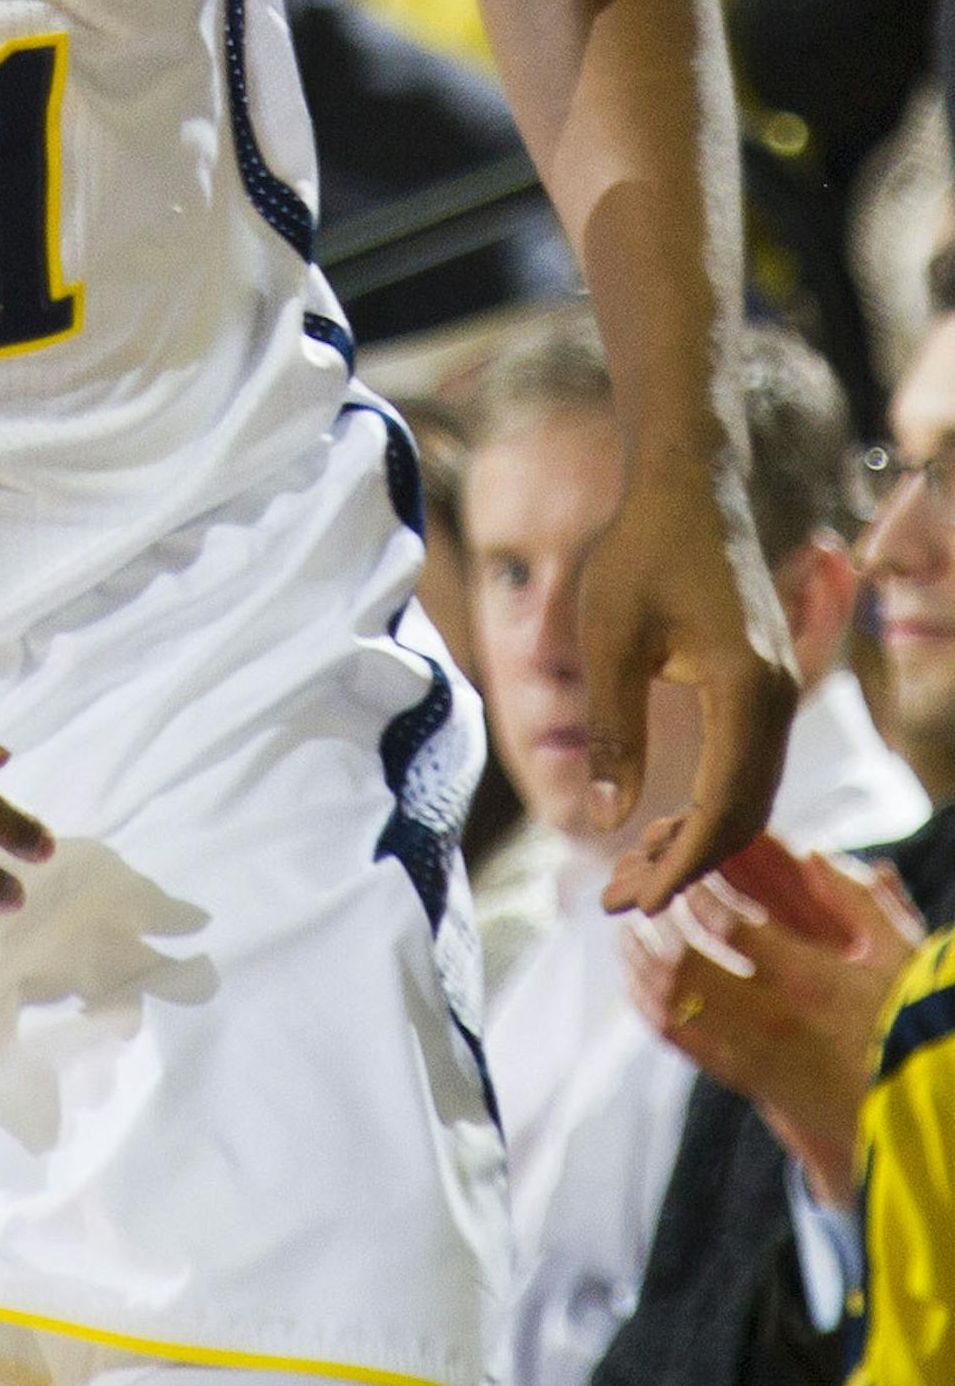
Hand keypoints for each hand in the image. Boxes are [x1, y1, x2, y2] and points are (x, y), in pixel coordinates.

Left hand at [577, 464, 797, 913]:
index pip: (722, 807)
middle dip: (685, 863)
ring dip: (697, 837)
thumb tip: (608, 820)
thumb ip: (611, 731)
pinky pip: (748, 763)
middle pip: (744, 811)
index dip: (679, 863)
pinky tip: (660, 820)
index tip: (632, 899)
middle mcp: (776, 697)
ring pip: (750, 792)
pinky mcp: (765, 683)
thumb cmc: (639, 551)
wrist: (688, 487)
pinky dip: (710, 802)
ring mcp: (777, 690)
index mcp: (744, 690)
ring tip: (631, 868)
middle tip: (618, 897)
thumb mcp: (608, 640)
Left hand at [623, 853, 923, 1197]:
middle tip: (647, 893)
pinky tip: (639, 981)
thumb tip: (813, 852)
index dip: (695, 890)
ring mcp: (751, 1053)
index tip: (686, 866)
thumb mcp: (900, 955)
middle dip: (655, 921)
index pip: (726, 923)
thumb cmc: (912, 1024)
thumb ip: (859, 900)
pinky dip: (648, 1006)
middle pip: (683, 961)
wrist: (918, 1112)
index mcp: (808, 979)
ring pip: (671, 1004)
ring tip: (630, 930)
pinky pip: (679, 1041)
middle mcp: (770, 1018)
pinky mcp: (744, 1080)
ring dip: (640, 961)